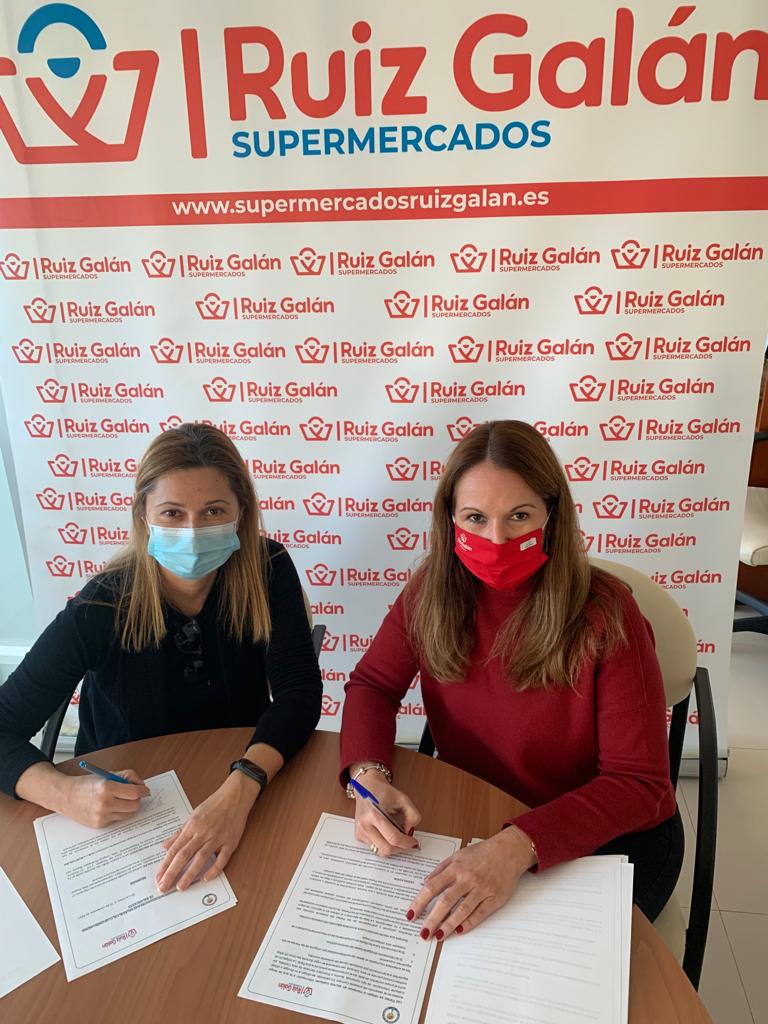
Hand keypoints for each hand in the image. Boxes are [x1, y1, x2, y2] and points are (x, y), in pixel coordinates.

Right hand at [62, 769, 148, 828]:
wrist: (65, 796)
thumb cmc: (86, 783)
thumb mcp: (106, 774)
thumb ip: (126, 777)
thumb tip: (141, 785)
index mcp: (106, 787)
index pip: (134, 792)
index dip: (143, 790)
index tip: (145, 790)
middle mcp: (104, 803)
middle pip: (134, 805)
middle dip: (137, 799)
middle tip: (133, 795)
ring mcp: (101, 816)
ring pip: (128, 814)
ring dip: (129, 807)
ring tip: (121, 800)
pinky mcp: (99, 824)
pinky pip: (117, 819)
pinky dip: (118, 813)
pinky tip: (110, 807)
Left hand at [155, 772, 256, 891]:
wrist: (235, 796)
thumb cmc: (214, 804)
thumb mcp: (193, 815)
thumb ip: (179, 832)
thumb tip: (165, 846)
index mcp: (192, 826)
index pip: (175, 849)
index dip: (166, 865)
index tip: (158, 877)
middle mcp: (203, 833)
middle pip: (184, 855)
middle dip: (172, 873)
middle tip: (163, 887)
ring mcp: (217, 838)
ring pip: (201, 858)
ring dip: (190, 874)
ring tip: (181, 887)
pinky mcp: (230, 842)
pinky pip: (222, 858)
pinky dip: (215, 869)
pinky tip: (206, 878)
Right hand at [352, 770, 420, 856]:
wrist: (366, 787)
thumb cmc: (384, 792)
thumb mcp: (403, 799)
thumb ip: (413, 815)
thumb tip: (410, 833)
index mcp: (374, 815)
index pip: (393, 838)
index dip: (407, 843)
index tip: (414, 842)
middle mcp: (364, 825)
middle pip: (386, 849)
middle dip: (400, 848)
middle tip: (408, 842)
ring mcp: (360, 832)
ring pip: (380, 852)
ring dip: (392, 848)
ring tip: (398, 837)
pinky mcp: (358, 836)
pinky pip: (375, 848)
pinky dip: (384, 845)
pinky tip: (388, 835)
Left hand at [407, 827, 536, 939]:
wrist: (509, 850)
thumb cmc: (482, 853)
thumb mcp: (458, 855)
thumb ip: (441, 868)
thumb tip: (425, 882)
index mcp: (456, 868)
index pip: (432, 887)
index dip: (420, 902)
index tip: (411, 915)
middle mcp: (467, 879)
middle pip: (446, 902)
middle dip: (432, 919)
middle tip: (423, 933)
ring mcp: (482, 889)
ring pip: (462, 910)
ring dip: (449, 925)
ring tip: (438, 937)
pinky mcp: (495, 898)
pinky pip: (480, 913)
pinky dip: (470, 923)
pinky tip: (460, 931)